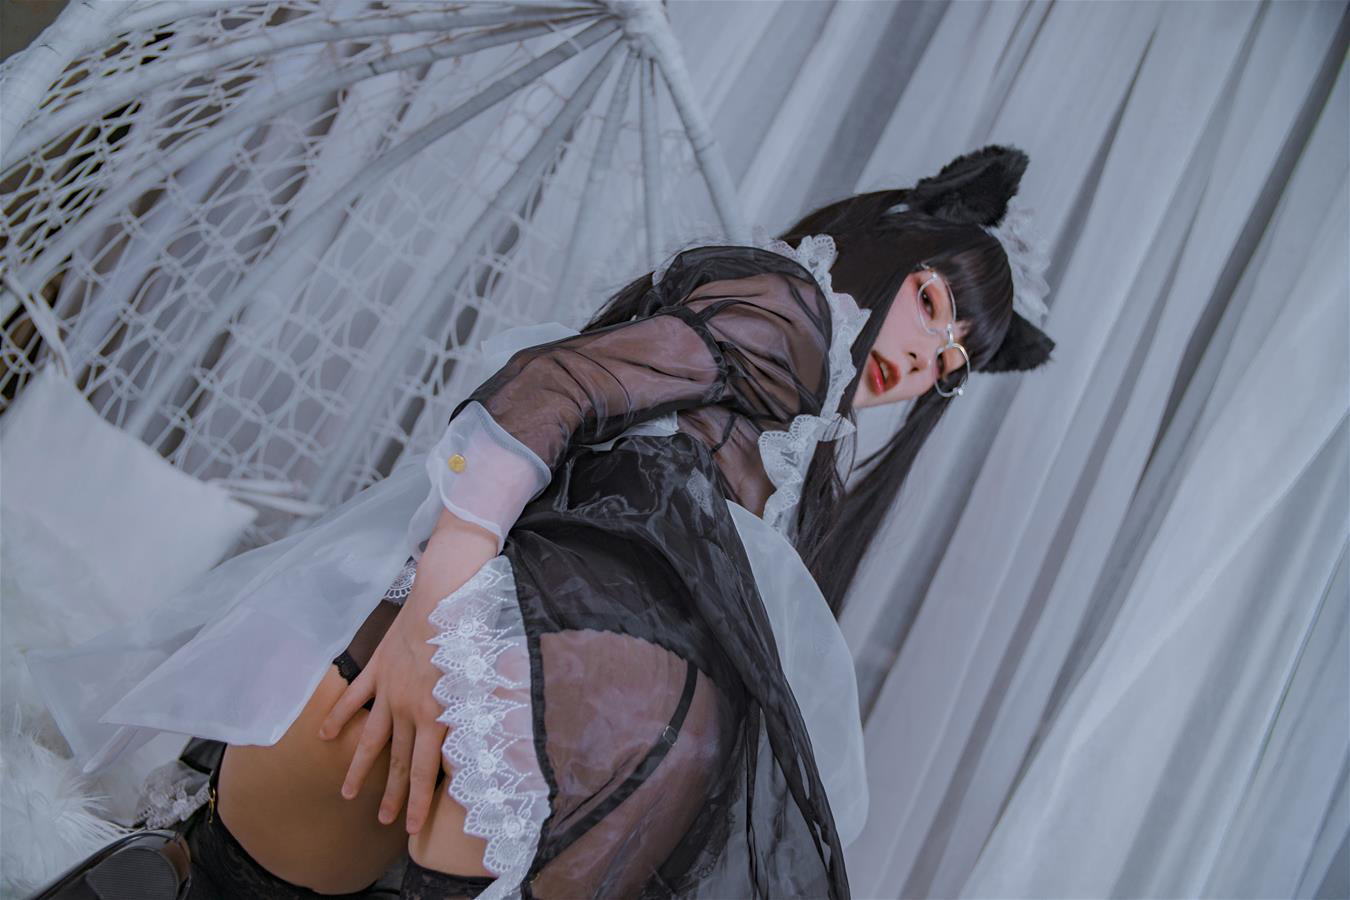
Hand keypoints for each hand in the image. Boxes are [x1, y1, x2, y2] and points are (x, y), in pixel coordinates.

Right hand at [317, 510, 497, 833]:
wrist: (443, 596)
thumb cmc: (469, 634)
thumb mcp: (484, 677)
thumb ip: (487, 709)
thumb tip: (501, 736)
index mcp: (437, 715)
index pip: (425, 769)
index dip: (418, 801)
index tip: (411, 827)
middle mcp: (408, 709)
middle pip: (397, 762)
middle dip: (391, 795)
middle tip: (383, 821)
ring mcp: (388, 690)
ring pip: (370, 739)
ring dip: (360, 768)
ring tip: (349, 794)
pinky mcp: (377, 669)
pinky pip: (354, 698)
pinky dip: (339, 716)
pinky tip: (324, 737)